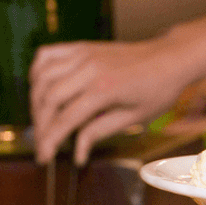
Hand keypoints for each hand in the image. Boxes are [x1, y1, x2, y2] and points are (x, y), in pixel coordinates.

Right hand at [30, 40, 191, 163]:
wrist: (170, 58)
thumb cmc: (158, 90)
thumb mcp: (133, 118)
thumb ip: (100, 132)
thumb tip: (77, 154)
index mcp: (104, 89)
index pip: (65, 119)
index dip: (50, 141)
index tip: (43, 157)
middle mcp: (88, 68)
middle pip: (48, 99)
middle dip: (40, 126)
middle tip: (42, 144)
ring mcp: (83, 54)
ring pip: (42, 77)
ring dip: (35, 102)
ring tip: (41, 122)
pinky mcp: (81, 47)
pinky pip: (47, 55)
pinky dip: (37, 72)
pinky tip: (40, 89)